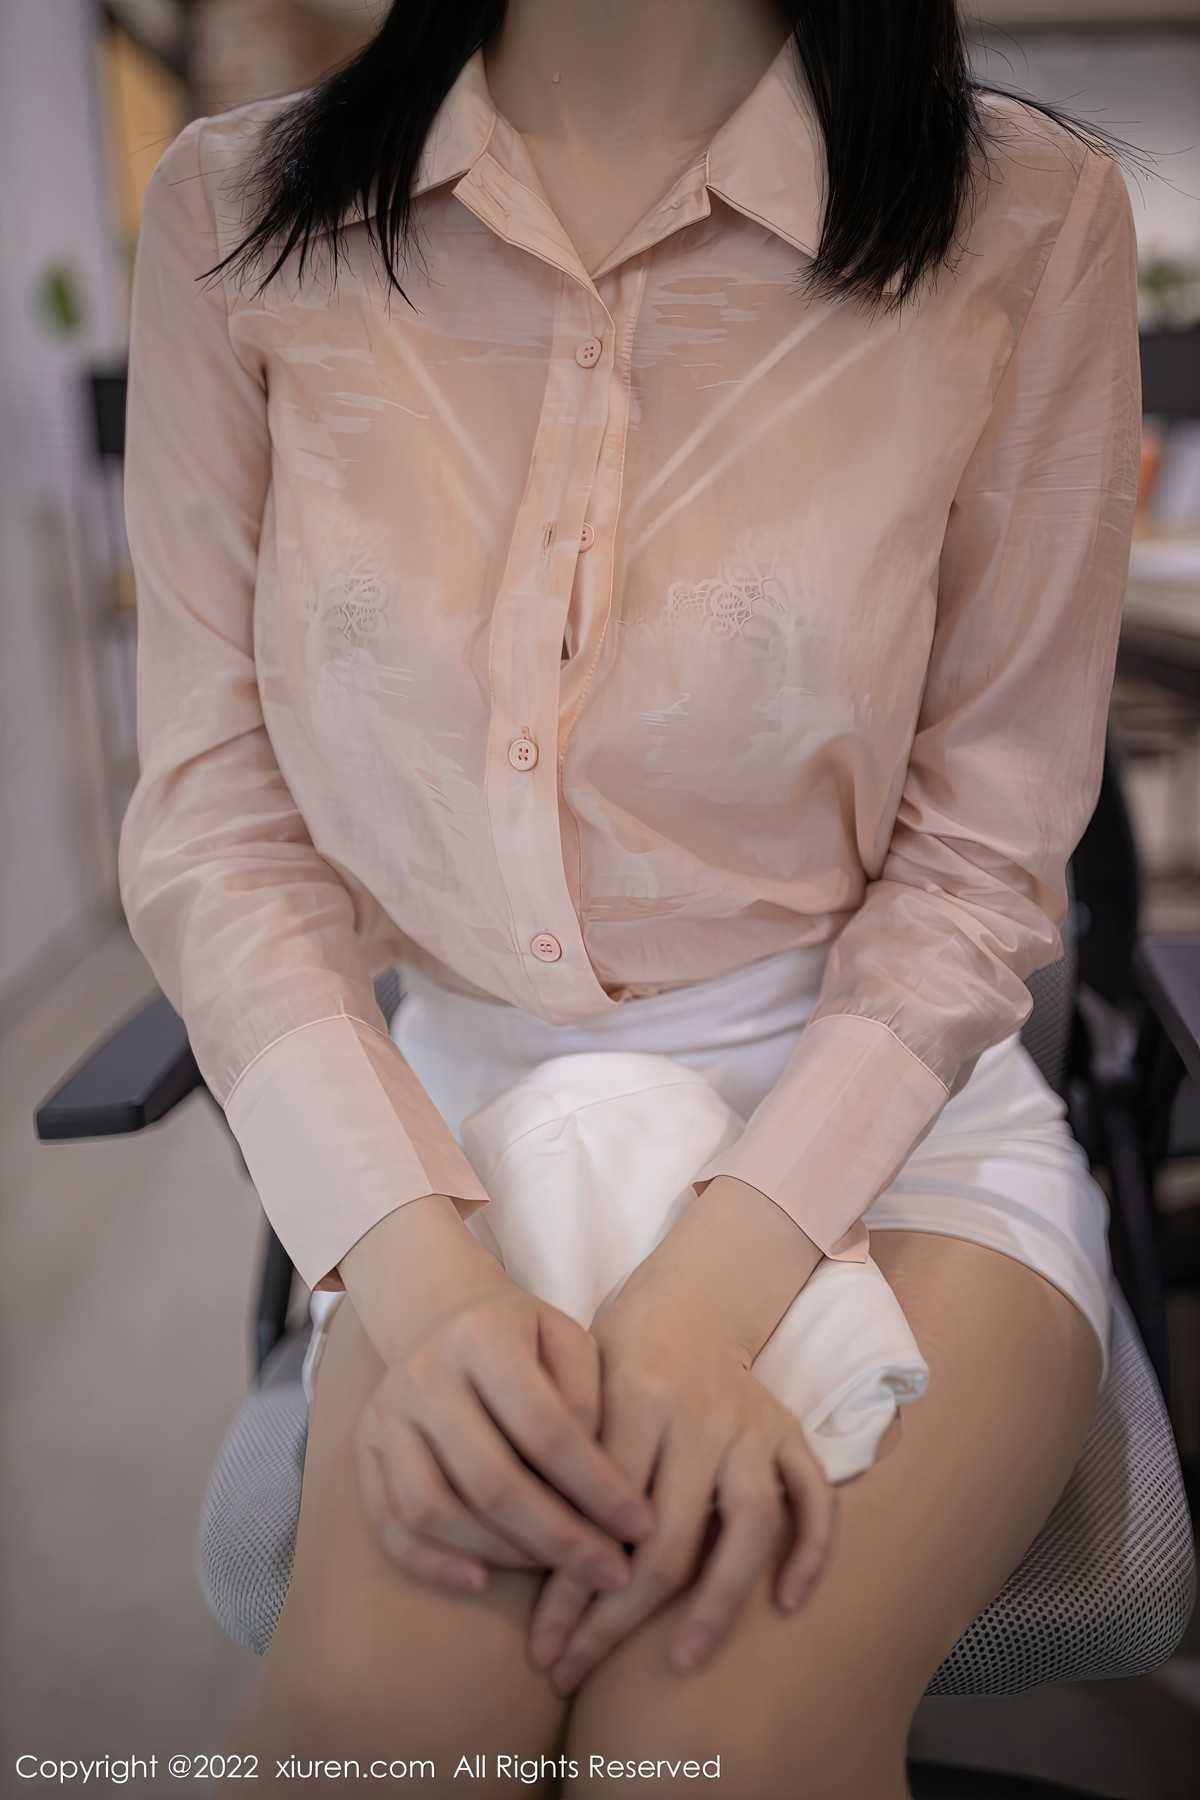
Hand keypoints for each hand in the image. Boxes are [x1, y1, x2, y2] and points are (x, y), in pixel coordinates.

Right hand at [352, 1275, 656, 1595]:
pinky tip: (479, 1581)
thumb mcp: (570, 1343)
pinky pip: (389, 1524)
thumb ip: (591, 1399)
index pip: (546, 1426)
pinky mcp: (363, 1450)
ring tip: (557, 1574)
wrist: (447, 1320)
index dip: (598, 1485)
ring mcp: (386, 1414)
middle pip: (490, 1478)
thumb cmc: (527, 1342)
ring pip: (434, 1509)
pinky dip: (430, 1562)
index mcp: (484, 1336)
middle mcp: (424, 1374)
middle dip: (559, 1538)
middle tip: (611, 1574)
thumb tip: (602, 1481)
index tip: (644, 1526)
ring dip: (503, 1554)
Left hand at [526, 1289, 836, 1691]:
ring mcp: (752, 1424)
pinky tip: (786, 1605)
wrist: (685, 1299)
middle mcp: (702, 1413)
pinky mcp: (790, 1430)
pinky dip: (810, 1551)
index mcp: (638, 1396)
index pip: (603, 1513)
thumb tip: (528, 1567)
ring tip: (682, 1659)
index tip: (544, 1645)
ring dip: (716, 1601)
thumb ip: (565, 1463)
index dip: (571, 1588)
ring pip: (750, 1524)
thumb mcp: (576, 1388)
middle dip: (618, 1617)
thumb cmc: (614, 1357)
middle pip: (669, 1536)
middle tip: (578, 1668)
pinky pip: (816, 1496)